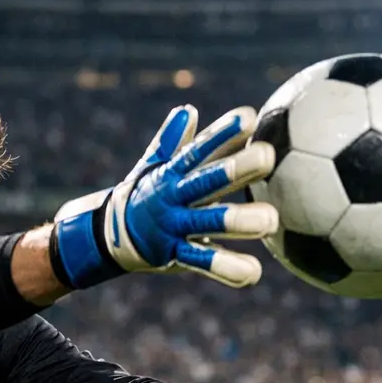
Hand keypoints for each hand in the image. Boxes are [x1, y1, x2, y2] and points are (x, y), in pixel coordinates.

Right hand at [49, 105, 277, 289]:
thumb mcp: (154, 166)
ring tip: (271, 219)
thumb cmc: (145, 194)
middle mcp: (174, 196)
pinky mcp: (175, 254)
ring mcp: (174, 225)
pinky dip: (228, 269)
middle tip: (268, 155)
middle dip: (237, 168)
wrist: (110, 234)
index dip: (221, 133)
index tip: (248, 117)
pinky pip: (203, 262)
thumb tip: (187, 110)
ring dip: (238, 221)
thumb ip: (173, 140)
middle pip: (207, 180)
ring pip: (209, 222)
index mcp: (173, 173)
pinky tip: (254, 273)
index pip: (199, 149)